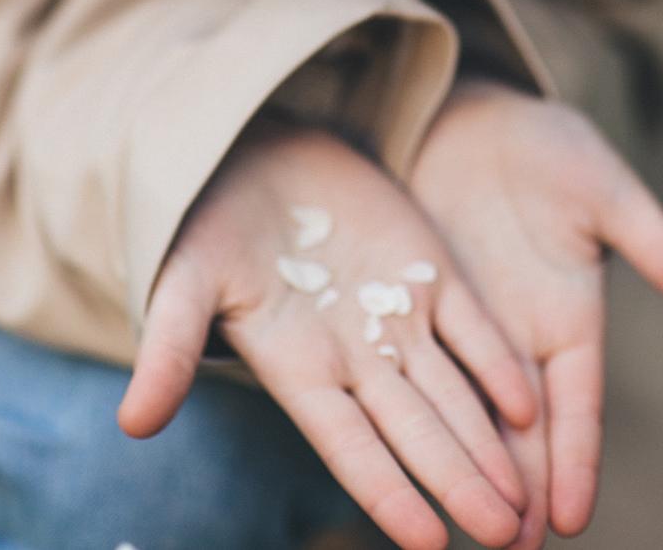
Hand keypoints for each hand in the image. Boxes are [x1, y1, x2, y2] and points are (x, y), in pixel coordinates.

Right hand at [118, 123, 536, 549]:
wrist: (256, 152)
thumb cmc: (208, 223)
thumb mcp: (184, 278)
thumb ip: (169, 347)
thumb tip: (132, 424)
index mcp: (300, 370)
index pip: (351, 448)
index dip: (388, 493)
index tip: (431, 544)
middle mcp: (357, 358)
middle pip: (417, 432)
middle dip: (460, 482)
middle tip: (508, 537)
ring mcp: (399, 315)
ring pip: (452, 392)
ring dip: (489, 444)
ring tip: (526, 502)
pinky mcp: (429, 269)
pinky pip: (471, 325)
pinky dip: (498, 363)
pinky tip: (531, 404)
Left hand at [408, 82, 662, 549]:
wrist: (470, 108)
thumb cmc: (548, 146)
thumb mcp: (610, 197)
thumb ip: (661, 255)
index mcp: (571, 316)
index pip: (575, 404)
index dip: (575, 458)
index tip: (572, 517)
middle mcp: (519, 335)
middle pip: (521, 429)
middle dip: (519, 491)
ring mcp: (467, 322)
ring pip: (468, 412)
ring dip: (469, 468)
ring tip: (464, 532)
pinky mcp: (418, 302)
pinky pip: (418, 367)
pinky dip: (415, 412)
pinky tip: (402, 455)